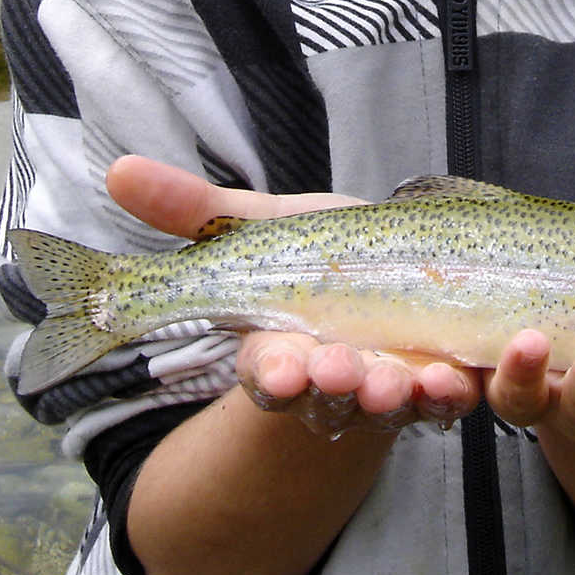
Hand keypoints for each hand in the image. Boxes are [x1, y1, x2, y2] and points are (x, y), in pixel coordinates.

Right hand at [107, 156, 479, 434]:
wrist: (396, 264)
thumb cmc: (322, 248)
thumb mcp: (262, 226)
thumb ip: (195, 210)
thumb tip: (117, 171)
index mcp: (283, 347)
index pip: (268, 372)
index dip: (272, 373)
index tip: (281, 367)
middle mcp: (335, 374)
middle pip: (330, 395)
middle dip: (335, 386)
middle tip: (343, 371)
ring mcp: (390, 383)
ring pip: (389, 403)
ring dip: (394, 396)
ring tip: (403, 380)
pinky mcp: (439, 379)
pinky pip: (447, 396)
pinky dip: (451, 389)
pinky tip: (457, 373)